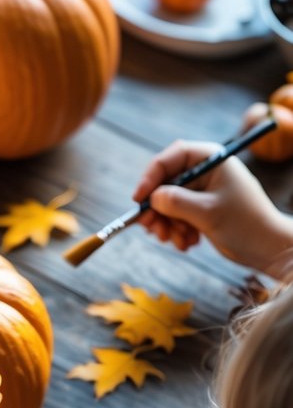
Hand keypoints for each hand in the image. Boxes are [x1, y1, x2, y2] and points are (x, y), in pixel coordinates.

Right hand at [132, 141, 292, 278]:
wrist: (267, 249)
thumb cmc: (246, 225)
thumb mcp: (208, 212)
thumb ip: (177, 202)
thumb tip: (152, 198)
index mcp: (212, 160)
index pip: (172, 158)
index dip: (151, 176)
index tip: (139, 199)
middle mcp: (205, 172)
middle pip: (166, 183)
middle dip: (158, 209)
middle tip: (152, 229)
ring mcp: (202, 191)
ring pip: (168, 203)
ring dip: (167, 225)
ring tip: (178, 241)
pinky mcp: (201, 210)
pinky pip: (177, 217)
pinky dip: (177, 231)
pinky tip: (188, 243)